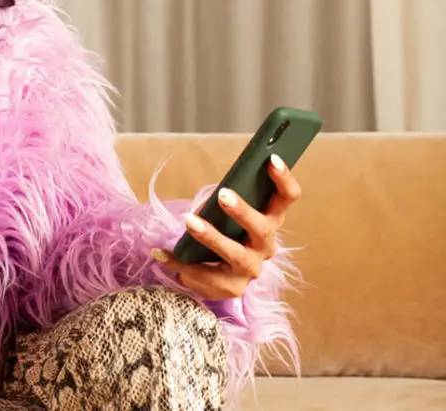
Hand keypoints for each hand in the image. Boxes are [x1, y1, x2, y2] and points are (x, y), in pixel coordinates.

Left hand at [151, 154, 301, 299]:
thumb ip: (225, 201)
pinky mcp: (232, 288)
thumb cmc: (222, 231)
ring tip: (188, 220)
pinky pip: (205, 275)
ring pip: (236, 254)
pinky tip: (159, 253)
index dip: (284, 179)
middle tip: (223, 194)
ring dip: (212, 236)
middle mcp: (266, 246)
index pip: (286, 198)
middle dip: (243, 211)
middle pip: (263, 228)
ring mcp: (251, 269)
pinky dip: (179, 262)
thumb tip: (216, 194)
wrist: (216, 274)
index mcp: (269, 221)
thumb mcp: (225, 213)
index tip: (272, 158)